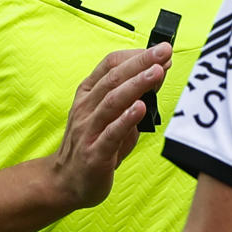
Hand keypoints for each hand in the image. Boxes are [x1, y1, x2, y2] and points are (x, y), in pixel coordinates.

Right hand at [50, 43, 171, 208]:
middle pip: (113, 78)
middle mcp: (86, 108)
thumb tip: (158, 74)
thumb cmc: (93, 145)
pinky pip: (111, 133)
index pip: (110, 65)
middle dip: (141, 62)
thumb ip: (133, 98)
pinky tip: (140, 108)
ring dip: (136, 84)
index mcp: (88, 94)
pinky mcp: (94, 153)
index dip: (136, 55)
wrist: (66, 182)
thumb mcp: (111, 116)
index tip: (161, 49)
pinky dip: (126, 119)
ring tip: (157, 72)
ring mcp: (88, 130)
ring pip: (112, 101)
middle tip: (164, 51)